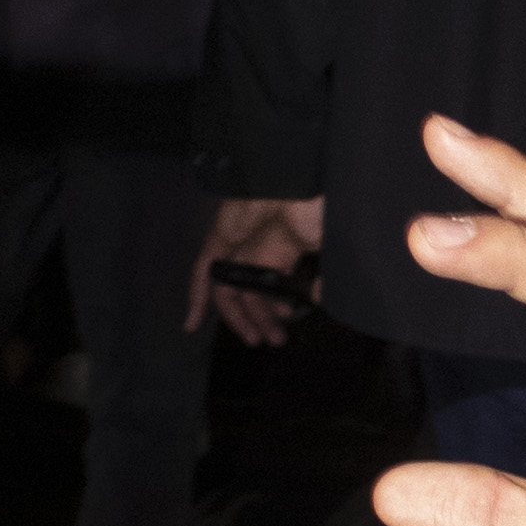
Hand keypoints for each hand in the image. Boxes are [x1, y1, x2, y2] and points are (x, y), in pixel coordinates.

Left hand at [192, 192, 321, 343]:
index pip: (276, 281)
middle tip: (276, 339)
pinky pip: (204, 268)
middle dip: (264, 317)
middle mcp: (262, 243)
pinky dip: (198, 294)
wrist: (300, 185)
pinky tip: (193, 323)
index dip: (280, 305)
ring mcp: (241, 238)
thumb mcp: (333, 247)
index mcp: (289, 244)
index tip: (292, 318)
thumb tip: (320, 297)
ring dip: (238, 315)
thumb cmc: (322, 211)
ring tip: (255, 340)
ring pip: (230, 283)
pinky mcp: (223, 233)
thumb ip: (329, 277)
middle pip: (253, 287)